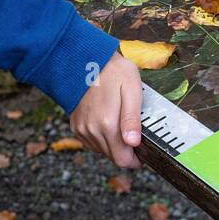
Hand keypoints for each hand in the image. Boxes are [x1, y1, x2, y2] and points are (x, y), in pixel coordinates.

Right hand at [71, 52, 142, 168]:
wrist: (84, 59)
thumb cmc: (112, 71)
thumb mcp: (132, 89)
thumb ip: (132, 118)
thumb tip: (134, 143)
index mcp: (108, 124)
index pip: (123, 160)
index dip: (136, 159)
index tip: (143, 150)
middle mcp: (92, 131)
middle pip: (113, 157)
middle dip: (126, 151)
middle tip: (134, 133)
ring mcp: (82, 129)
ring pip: (102, 151)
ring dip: (113, 144)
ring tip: (120, 123)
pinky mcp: (76, 126)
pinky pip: (91, 142)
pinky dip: (101, 138)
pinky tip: (107, 122)